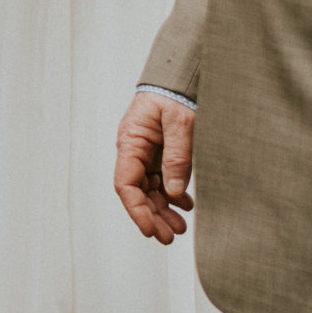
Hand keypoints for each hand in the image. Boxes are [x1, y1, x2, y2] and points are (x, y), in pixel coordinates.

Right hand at [114, 89, 195, 243]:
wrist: (182, 75)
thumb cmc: (176, 92)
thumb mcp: (180, 123)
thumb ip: (177, 156)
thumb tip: (174, 191)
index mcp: (131, 141)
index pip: (126, 184)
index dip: (136, 210)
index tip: (150, 230)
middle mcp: (135, 150)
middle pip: (138, 192)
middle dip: (152, 216)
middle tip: (170, 237)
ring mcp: (148, 152)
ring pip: (151, 189)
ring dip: (163, 209)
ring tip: (179, 227)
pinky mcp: (161, 152)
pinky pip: (163, 179)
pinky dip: (173, 195)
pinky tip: (185, 205)